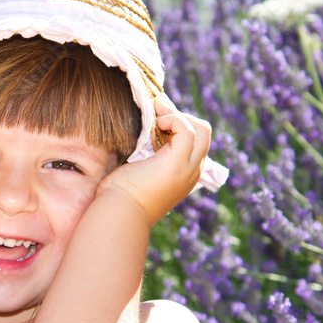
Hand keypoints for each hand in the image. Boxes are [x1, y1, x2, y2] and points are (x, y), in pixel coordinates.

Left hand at [98, 94, 211, 224]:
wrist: (119, 213)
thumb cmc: (121, 194)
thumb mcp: (138, 169)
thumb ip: (148, 153)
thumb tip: (147, 126)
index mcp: (183, 175)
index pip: (194, 142)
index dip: (178, 125)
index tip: (156, 118)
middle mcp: (191, 172)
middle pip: (203, 133)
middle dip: (182, 116)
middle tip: (157, 109)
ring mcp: (188, 169)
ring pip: (201, 130)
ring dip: (177, 115)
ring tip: (155, 114)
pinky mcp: (177, 163)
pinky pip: (186, 130)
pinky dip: (173, 119)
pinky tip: (156, 122)